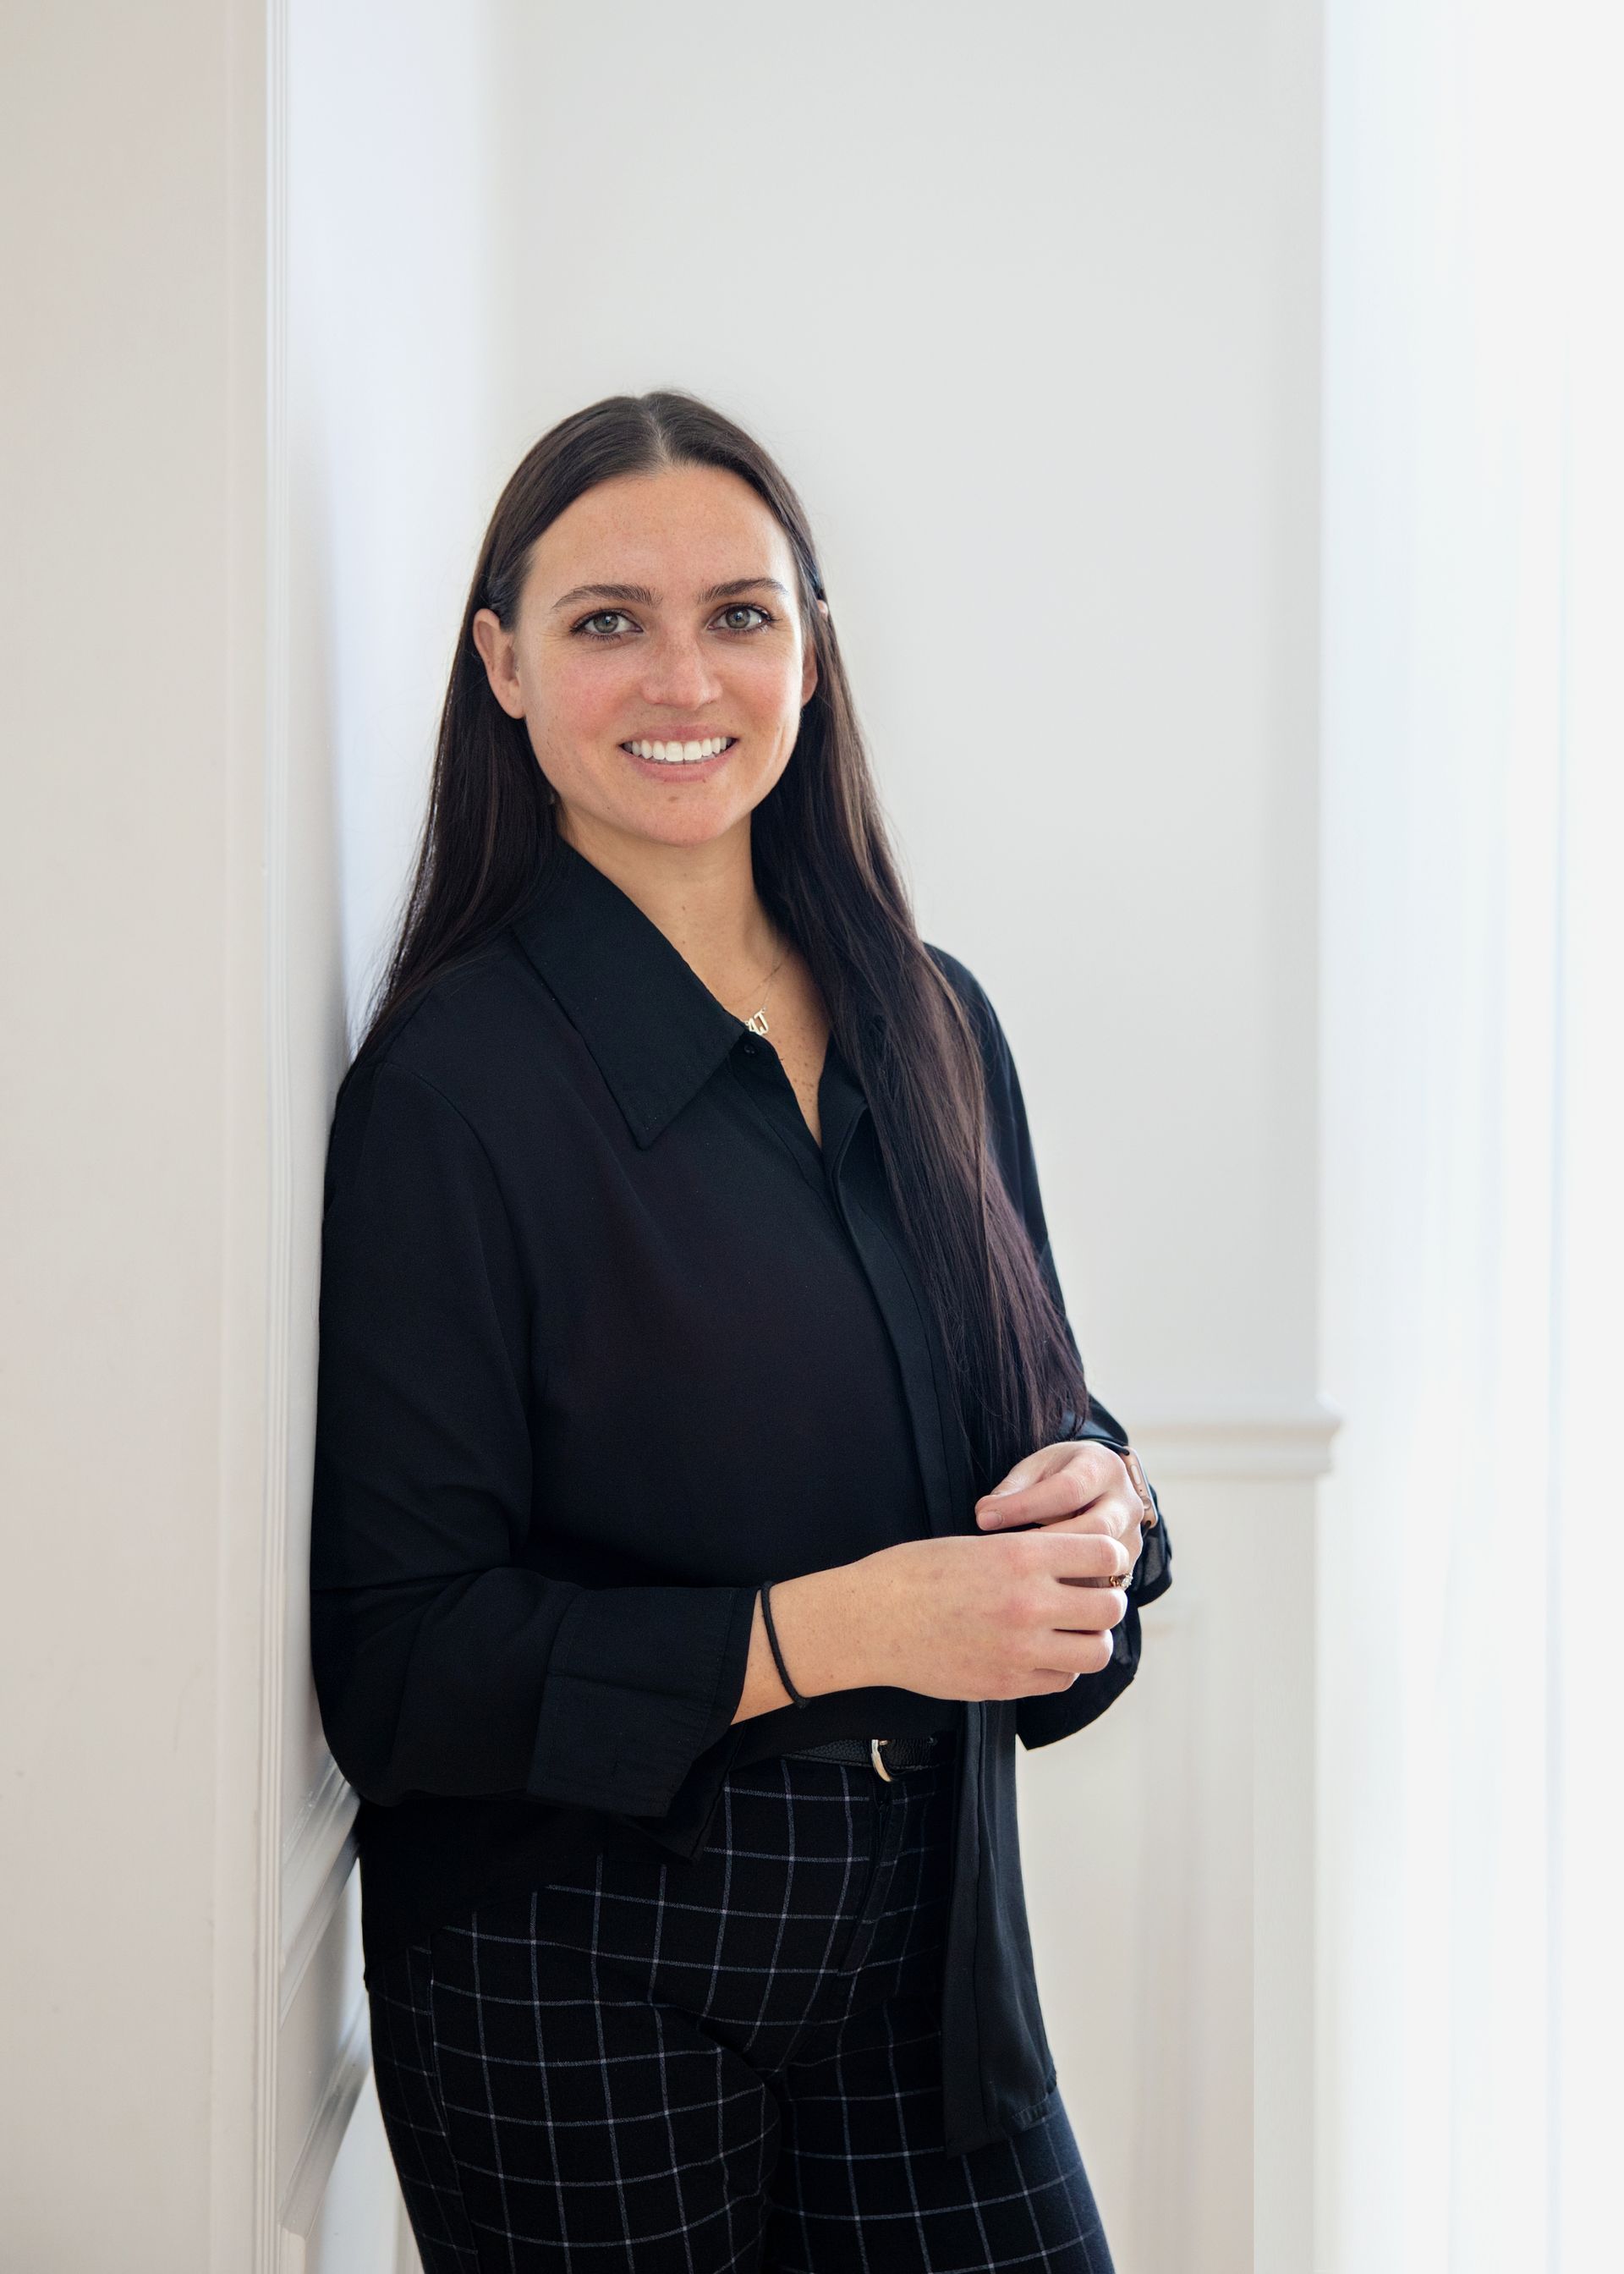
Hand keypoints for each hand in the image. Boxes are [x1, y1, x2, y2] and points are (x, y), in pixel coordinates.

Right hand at [852, 1528, 1132, 1701]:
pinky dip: (1060, 1667)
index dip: (1108, 1557)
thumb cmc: (916, 1574)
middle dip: (1105, 1601)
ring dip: (1090, 1639)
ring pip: (1096, 1651)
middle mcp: (1029, 1603)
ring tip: (1070, 1632)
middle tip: (1089, 1599)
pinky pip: (1062, 1680)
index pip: (1105, 1553)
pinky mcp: (1007, 1685)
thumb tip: (1078, 1564)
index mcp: (1022, 1556)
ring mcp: (1021, 1650)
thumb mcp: (977, 1544)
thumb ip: (1031, 1554)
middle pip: (1110, 1607)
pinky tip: (1040, 1653)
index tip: (1099, 1563)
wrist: (871, 1621)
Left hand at [973, 1439, 1146, 1587]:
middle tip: (1006, 1556)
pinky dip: (1073, 1591)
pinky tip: (1042, 1594)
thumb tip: (985, 1515)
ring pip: (1105, 1563)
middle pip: (1096, 1529)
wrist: (1098, 1487)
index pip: (1067, 1489)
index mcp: (1102, 1467)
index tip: (985, 1518)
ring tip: (1020, 1577)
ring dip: (1063, 1573)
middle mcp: (1126, 1502)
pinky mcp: (1128, 1565)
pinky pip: (1104, 1584)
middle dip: (1048, 1545)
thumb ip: (1012, 1489)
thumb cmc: (1058, 1476)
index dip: (1025, 1506)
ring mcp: (1133, 1535)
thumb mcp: (1036, 1469)